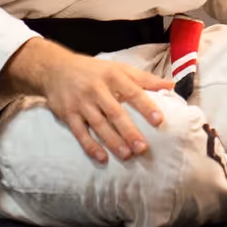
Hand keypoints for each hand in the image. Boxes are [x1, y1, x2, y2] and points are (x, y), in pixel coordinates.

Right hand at [0, 37, 173, 163]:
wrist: (55, 68)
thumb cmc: (94, 70)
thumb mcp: (118, 68)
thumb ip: (145, 79)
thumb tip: (171, 86)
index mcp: (112, 76)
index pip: (132, 92)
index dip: (146, 107)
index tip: (159, 121)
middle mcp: (96, 89)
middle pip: (115, 112)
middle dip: (129, 131)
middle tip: (143, 147)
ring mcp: (81, 103)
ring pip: (99, 125)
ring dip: (113, 141)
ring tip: (127, 155)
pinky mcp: (68, 114)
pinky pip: (80, 133)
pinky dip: (90, 146)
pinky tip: (102, 158)